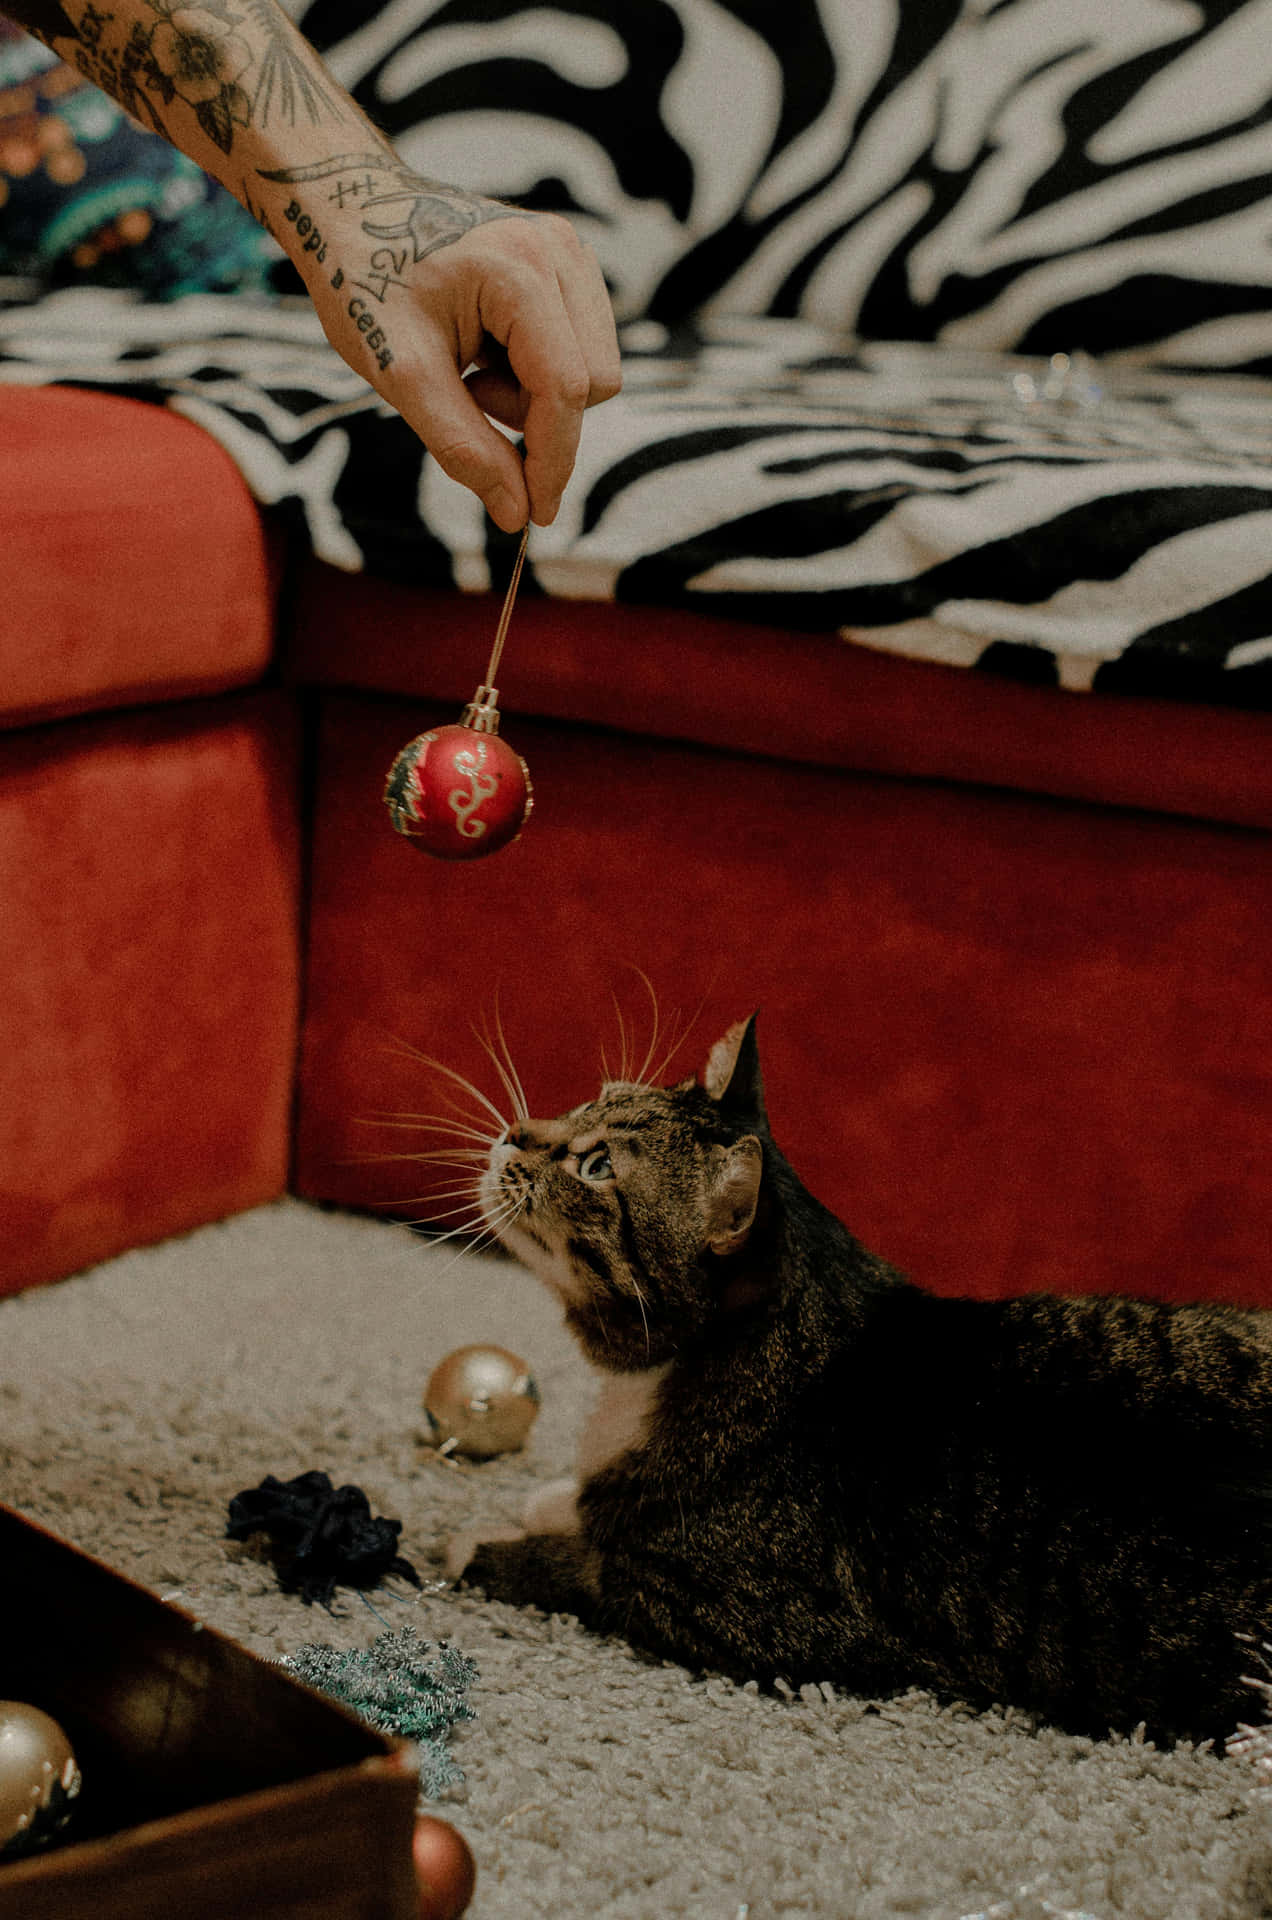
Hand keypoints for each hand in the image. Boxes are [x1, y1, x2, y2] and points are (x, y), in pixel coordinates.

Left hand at [267, 162, 621, 529]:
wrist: (350, 207)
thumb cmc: (364, 280)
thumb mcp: (402, 375)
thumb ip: (463, 447)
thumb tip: (517, 513)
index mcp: (520, 267)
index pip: (566, 389)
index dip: (553, 462)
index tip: (533, 516)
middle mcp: (560, 250)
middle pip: (593, 383)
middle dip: (535, 416)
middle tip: (467, 395)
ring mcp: (569, 251)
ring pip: (593, 369)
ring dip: (534, 394)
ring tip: (471, 368)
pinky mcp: (567, 262)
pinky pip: (579, 347)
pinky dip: (535, 370)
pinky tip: (486, 351)